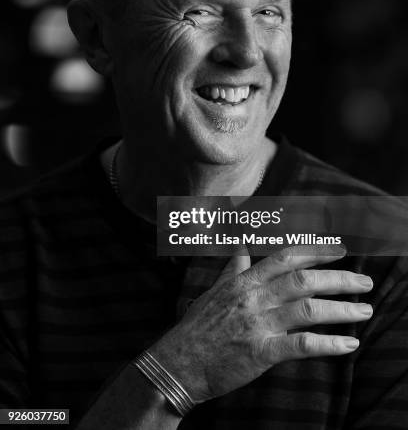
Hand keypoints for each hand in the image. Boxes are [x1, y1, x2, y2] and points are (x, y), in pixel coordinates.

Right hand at [150, 245, 372, 402]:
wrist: (179, 362)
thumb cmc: (198, 326)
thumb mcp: (215, 289)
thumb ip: (233, 266)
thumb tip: (240, 243)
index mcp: (245, 280)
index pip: (286, 257)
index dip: (316, 250)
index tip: (340, 249)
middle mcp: (254, 297)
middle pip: (304, 280)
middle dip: (339, 278)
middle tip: (365, 282)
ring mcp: (258, 324)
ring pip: (308, 309)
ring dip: (342, 309)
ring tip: (365, 311)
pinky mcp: (260, 353)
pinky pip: (301, 345)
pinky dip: (328, 344)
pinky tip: (349, 344)